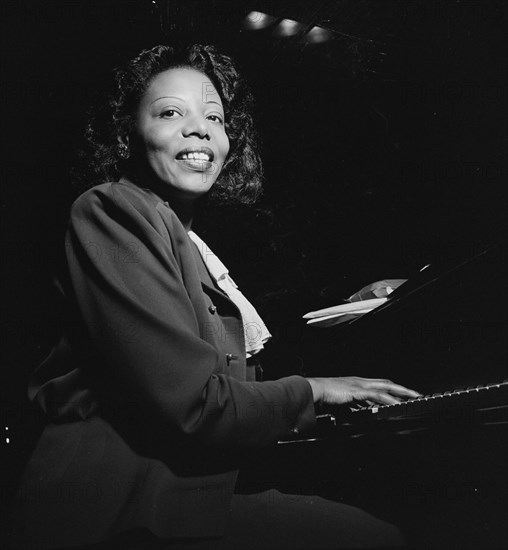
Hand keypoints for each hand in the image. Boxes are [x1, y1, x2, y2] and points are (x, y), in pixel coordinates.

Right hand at [306, 376, 420, 405]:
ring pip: (386, 387)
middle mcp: (361, 381)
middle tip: (417, 394)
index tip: (403, 394)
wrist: (314, 389)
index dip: (392, 389)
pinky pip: (376, 395)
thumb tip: (359, 411)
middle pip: (387, 383)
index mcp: (358, 383)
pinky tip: (397, 404)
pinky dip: (388, 399)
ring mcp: (360, 385)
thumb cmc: (324, 395)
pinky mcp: (357, 390)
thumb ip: (352, 405)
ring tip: (414, 397)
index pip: (380, 384)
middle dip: (403, 389)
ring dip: (401, 392)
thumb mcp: (342, 401)